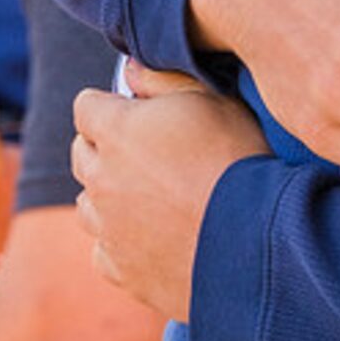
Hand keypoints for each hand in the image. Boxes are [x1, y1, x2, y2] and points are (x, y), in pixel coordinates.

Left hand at [72, 84, 267, 323]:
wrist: (259, 242)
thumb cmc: (240, 161)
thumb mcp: (213, 100)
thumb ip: (162, 79)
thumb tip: (130, 70)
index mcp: (116, 131)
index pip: (85, 106)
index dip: (112, 105)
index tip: (138, 113)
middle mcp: (101, 179)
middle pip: (81, 154)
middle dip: (105, 148)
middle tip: (149, 153)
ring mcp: (108, 229)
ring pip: (88, 205)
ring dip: (108, 197)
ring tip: (152, 199)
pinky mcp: (122, 270)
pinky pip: (104, 251)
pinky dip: (120, 244)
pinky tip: (154, 239)